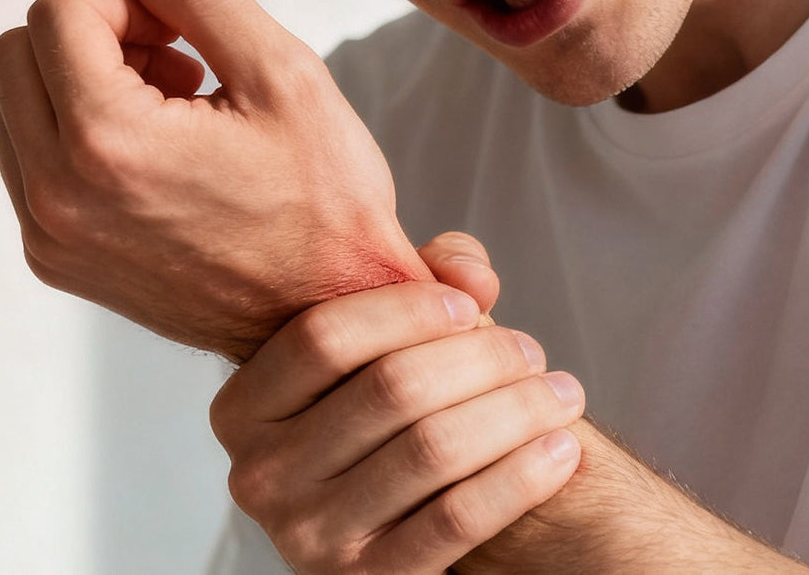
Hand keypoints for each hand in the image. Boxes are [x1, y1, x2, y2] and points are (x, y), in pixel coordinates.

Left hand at [0, 0, 428, 360]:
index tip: (187, 37)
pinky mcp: (57, 262)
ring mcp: (50, 236)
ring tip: (170, 114)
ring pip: (13, 106)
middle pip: (18, 53)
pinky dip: (76, 139)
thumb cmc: (325, 205)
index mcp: (107, 141)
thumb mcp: (288, 74)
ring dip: (79, 87)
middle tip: (178, 68)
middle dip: (95, 39)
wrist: (329, 315)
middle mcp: (57, 194)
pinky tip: (156, 157)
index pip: (58, 13)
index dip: (129, 2)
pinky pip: (28, 164)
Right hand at [210, 233, 585, 573]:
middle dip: (482, 359)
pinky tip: (562, 450)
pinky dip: (520, 477)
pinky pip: (457, 519)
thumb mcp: (383, 344)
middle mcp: (261, 475)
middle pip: (391, 388)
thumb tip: (469, 272)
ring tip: (562, 394)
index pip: (324, 336)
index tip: (471, 303)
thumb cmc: (390, 419)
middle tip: (533, 351)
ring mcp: (308, 536)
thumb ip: (424, 281)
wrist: (402, 526)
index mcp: (246, 407)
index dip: (408, 308)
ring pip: (433, 449)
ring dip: (516, 412)